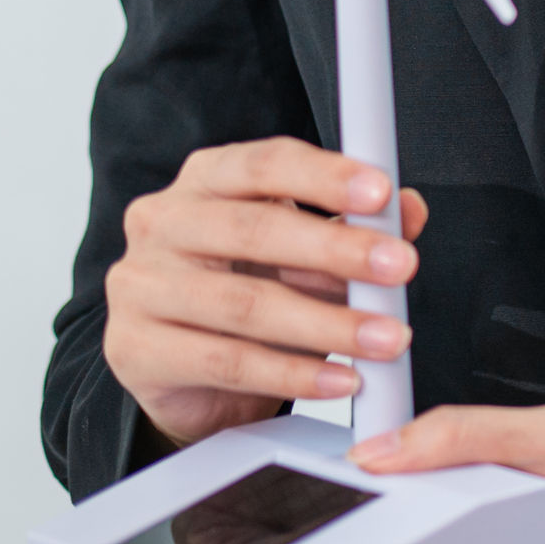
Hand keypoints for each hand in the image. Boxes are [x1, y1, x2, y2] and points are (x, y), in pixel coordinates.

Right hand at [104, 136, 430, 450]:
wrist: (184, 369)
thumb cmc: (246, 287)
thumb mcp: (304, 252)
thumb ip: (353, 227)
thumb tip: (408, 210)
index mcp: (205, 180)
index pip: (264, 163)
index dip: (324, 175)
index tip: (380, 192)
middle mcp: (163, 223)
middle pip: (254, 229)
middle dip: (337, 250)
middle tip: (400, 268)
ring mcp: (140, 287)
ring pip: (245, 304)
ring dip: (328, 324)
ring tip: (385, 338)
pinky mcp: (136, 349)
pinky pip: (226, 363)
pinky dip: (292, 375)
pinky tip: (341, 380)